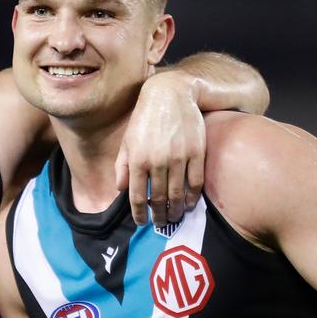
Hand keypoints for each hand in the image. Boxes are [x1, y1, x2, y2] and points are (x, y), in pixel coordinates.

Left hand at [115, 69, 205, 226]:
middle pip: (159, 199)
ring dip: (176, 210)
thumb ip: (123, 166)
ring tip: (175, 216)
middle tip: (161, 223)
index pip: (137, 196)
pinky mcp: (196, 153)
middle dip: (159, 215)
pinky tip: (190, 203)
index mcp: (137, 160)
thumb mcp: (128, 140)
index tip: (142, 222)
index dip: (139, 213)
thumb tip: (121, 189)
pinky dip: (193, 197)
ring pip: (178, 194)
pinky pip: (195, 182)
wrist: (170, 94)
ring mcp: (178, 158)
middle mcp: (157, 161)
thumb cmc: (145, 118)